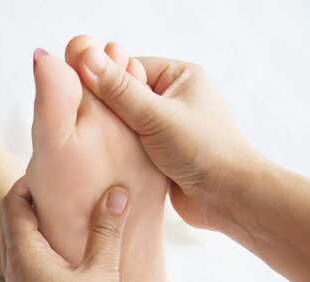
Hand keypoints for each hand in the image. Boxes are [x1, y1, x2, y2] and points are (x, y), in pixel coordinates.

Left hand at [0, 177, 129, 281]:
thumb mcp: (102, 270)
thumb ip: (107, 229)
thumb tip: (116, 192)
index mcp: (24, 256)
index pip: (12, 204)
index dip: (26, 183)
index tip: (50, 172)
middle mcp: (14, 273)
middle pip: (11, 225)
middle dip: (30, 204)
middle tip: (59, 192)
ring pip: (17, 251)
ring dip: (34, 231)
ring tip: (64, 223)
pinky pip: (26, 272)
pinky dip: (39, 255)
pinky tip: (66, 262)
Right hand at [72, 43, 264, 229]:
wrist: (229, 198)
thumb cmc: (203, 150)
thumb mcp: (155, 115)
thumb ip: (118, 89)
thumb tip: (86, 55)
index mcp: (180, 76)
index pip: (128, 67)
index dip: (103, 80)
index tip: (80, 94)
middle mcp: (175, 98)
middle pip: (124, 95)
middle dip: (107, 110)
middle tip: (86, 122)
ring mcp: (168, 127)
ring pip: (125, 123)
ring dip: (112, 134)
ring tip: (96, 143)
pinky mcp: (161, 152)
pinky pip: (130, 145)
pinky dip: (120, 152)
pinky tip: (107, 159)